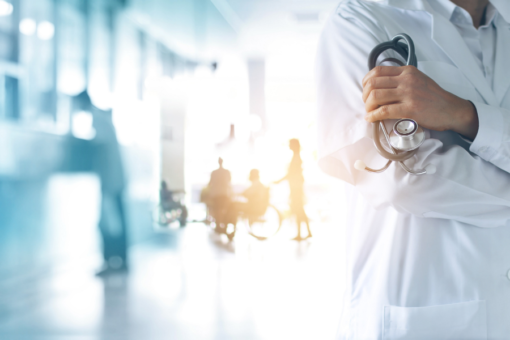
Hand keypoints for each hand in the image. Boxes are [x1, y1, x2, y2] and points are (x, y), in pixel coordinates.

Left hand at [362, 66, 478, 139]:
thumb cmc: (433, 97)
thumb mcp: (417, 80)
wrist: (451, 109)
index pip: (377, 71)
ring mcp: (408, 93)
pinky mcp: (410, 108)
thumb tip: (380, 86)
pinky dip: (373, 115)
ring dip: (367, 106)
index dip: (366, 82)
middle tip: (367, 104)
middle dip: (365, 95)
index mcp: (407, 71)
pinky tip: (371, 119)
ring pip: (376, 96)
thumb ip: (401, 79)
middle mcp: (406, 80)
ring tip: (369, 112)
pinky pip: (384, 111)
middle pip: (373, 84)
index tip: (365, 91)